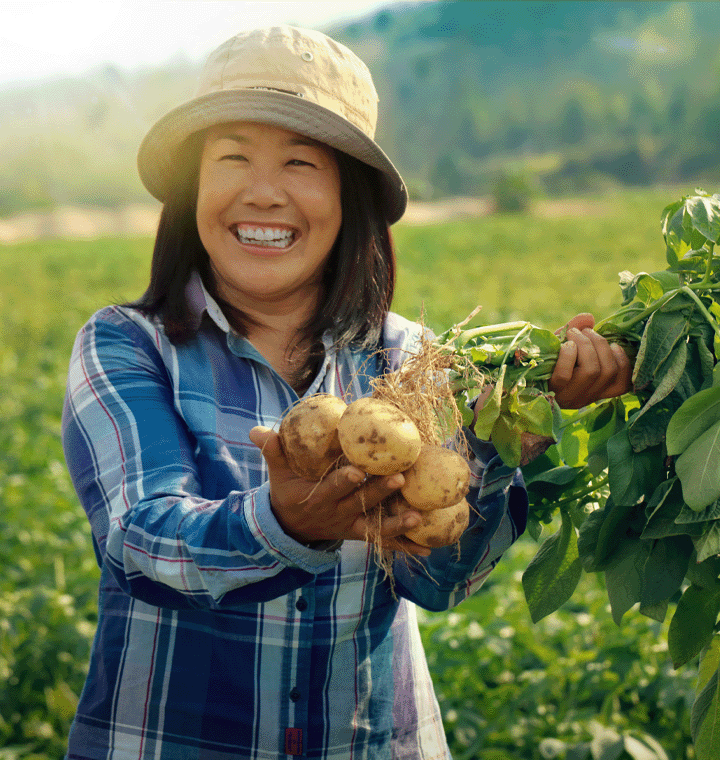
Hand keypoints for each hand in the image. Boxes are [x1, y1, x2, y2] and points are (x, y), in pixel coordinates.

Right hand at [249, 426, 430, 555]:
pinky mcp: (361, 535)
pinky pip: (385, 542)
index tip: (357, 470)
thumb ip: (273, 452)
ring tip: (418, 517)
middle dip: (380, 492)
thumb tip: (257, 430)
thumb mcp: (277, 475)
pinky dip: (405, 545)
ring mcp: (350, 527)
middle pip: (361, 504)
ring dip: (398, 524)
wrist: (290, 530)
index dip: (344, 481)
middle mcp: (336, 515)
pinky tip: (428, 548)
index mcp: (317, 498)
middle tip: (399, 478)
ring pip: (376, 527)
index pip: (332, 489)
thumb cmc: (287, 494)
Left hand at [549, 313, 631, 408]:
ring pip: (592, 371)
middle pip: (608, 370)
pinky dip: (569, 355)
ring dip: (585, 345)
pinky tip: (565, 345)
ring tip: (572, 334)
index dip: (625, 363)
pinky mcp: (551, 393)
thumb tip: (589, 317)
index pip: (624, 384)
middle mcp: (585, 397)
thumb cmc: (545, 361)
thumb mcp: (564, 345)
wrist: (514, 377)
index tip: (614, 345)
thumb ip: (577, 330)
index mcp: (595, 389)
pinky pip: (565, 375)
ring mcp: (568, 397)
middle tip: (584, 331)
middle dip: (600, 344)